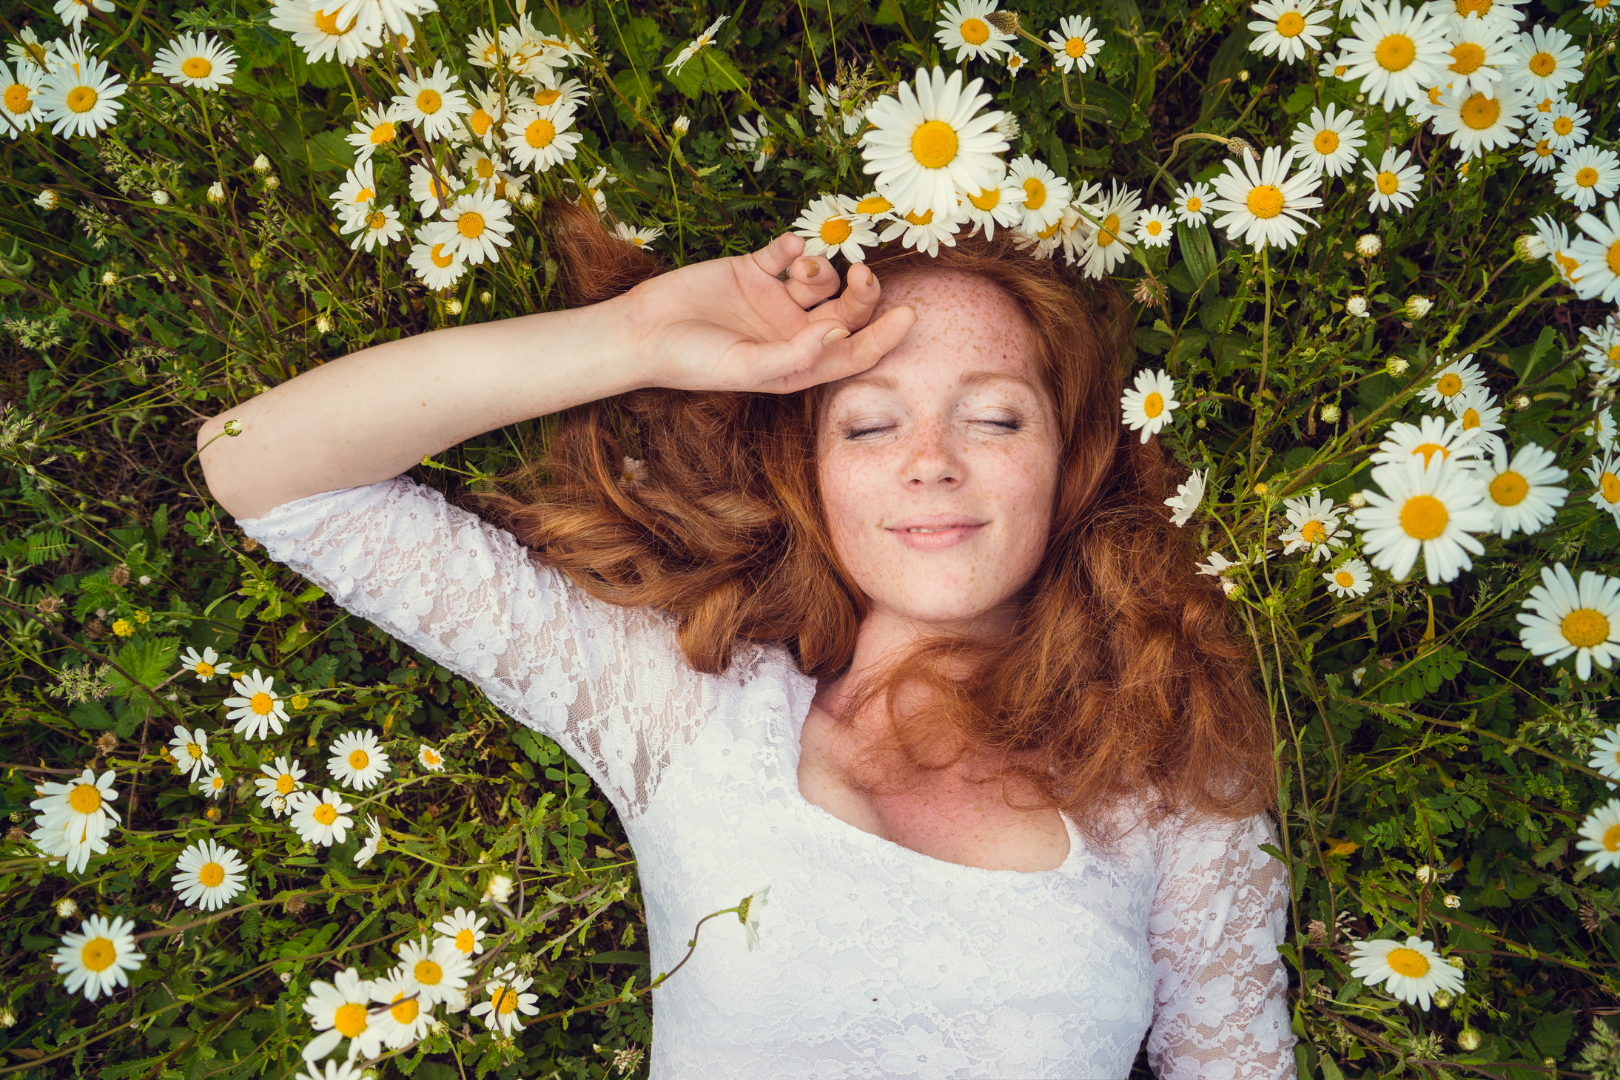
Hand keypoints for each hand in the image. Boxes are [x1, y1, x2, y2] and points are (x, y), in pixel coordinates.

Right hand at [617, 231, 916, 394]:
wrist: (643, 332)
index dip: (885, 337)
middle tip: (864, 274)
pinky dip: (793, 246)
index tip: (909, 315)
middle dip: (863, 293)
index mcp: (799, 364)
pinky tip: (784, 250)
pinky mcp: (754, 270)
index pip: (854, 352)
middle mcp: (793, 332)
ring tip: (804, 269)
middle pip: (847, 311)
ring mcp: (775, 300)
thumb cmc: (693, 361)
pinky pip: (787, 253)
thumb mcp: (746, 368)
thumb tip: (841, 335)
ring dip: (823, 268)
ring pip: (822, 279)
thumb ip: (795, 355)